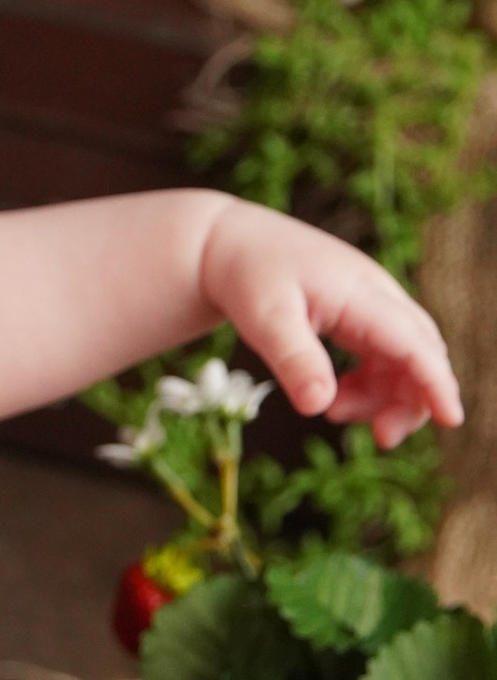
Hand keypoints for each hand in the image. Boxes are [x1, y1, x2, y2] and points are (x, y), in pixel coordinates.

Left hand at [198, 204, 461, 443]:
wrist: (229, 242)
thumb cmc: (246, 273)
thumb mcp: (263, 317)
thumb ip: (294, 359)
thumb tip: (317, 406)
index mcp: (360, 291)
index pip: (414, 342)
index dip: (436, 382)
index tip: (451, 420)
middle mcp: (376, 294)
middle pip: (421, 352)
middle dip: (412, 400)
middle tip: (381, 437)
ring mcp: (370, 303)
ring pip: (403, 360)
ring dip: (384, 397)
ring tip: (333, 412)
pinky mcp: (359, 315)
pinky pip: (382, 357)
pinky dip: (368, 386)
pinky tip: (333, 399)